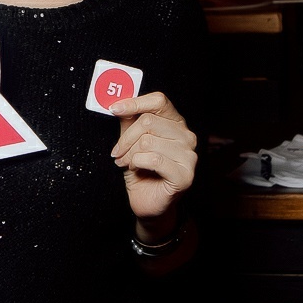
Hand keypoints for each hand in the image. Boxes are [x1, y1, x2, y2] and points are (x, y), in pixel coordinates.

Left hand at [109, 92, 197, 226]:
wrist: (147, 202)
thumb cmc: (141, 171)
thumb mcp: (130, 143)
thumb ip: (128, 122)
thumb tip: (118, 104)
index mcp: (176, 123)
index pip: (159, 101)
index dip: (135, 102)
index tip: (114, 109)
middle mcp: (186, 136)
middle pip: (148, 121)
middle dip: (126, 138)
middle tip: (117, 152)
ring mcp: (188, 156)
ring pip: (148, 141)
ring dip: (130, 154)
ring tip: (127, 163)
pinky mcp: (185, 175)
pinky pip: (154, 159)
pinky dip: (138, 164)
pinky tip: (137, 170)